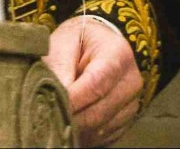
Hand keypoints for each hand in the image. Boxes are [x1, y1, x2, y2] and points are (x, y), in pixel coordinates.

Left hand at [43, 16, 141, 146]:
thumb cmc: (77, 43)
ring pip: (99, 129)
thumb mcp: (64, 42)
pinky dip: (84, 135)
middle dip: (70, 118)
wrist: (97, 47)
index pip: (96, 84)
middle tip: (48, 116)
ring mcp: (131, 103)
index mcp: (118, 54)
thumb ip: (58, 65)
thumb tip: (56, 95)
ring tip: (58, 116)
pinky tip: (72, 121)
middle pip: (98, 112)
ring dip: (76, 129)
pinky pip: (103, 138)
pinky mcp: (126, 121)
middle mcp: (131, 81)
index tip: (50, 104)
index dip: (72, 99)